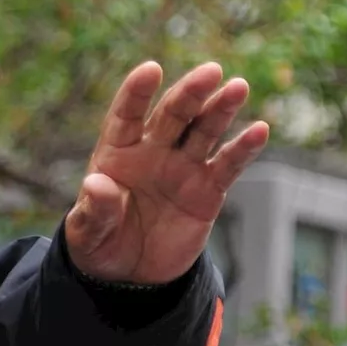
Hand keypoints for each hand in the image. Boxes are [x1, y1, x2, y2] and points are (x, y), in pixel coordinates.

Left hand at [66, 61, 269, 284]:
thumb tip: (96, 184)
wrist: (131, 276)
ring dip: (220, 109)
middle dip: (190, 93)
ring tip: (237, 87)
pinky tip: (259, 131)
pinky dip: (243, 149)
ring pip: (203, 131)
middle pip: (172, 115)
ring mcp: (182, 167)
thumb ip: (94, 210)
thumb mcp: (87, 233)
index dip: (136, 93)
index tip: (150, 70)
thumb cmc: (100, 245)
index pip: (126, 116)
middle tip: (211, 72)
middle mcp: (152, 152)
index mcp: (116, 154)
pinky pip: (228, 164)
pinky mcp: (207, 189)